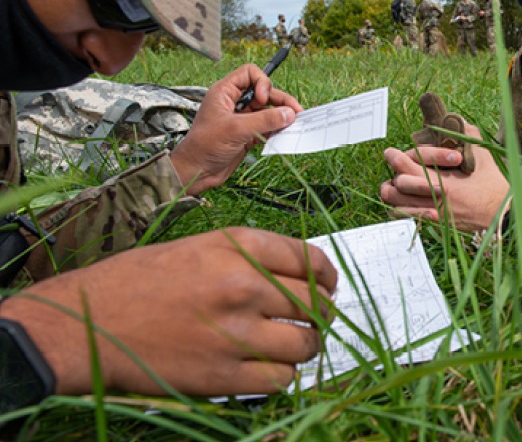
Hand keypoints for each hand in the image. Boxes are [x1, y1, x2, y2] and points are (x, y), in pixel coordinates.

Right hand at [0, 228, 336, 395]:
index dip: (328, 277)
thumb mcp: (200, 246)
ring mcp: (236, 333)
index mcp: (239, 246)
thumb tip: (301, 274)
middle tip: (313, 321)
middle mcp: (244, 286)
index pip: (313, 260)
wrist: (87, 324)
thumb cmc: (139, 281)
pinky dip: (281, 376)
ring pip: (305, 345)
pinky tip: (267, 369)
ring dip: (305, 348)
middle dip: (321, 315)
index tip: (328, 287)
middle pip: (316, 304)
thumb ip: (252, 257)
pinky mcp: (223, 375)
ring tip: (291, 347)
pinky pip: (280, 380)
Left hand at [170, 64, 302, 194]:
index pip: (250, 73)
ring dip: (281, 116)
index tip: (263, 100)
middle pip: (264, 92)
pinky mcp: (247, 134)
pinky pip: (267, 126)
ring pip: (267, 110)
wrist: (196, 172)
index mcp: (225, 92)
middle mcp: (234, 102)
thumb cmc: (205, 146)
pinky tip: (283, 135)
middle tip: (296, 112)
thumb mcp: (236, 129)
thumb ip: (265, 120)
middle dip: (280, 100)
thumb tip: (289, 114)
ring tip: (294, 125)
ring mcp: (241, 118)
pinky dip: (276, 130)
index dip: (262, 83)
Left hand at [381, 122, 509, 231]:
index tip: (389, 152)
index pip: (408, 167)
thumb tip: (456, 118)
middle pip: (398, 186)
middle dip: (392, 175)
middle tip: (391, 167)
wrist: (502, 215)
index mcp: (444, 181)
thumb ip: (468, 134)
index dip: (395, 158)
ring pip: (397, 205)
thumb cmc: (494, 185)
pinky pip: (408, 218)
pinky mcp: (436, 225)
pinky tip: (403, 202)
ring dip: (393, 194)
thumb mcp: (483, 156)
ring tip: (392, 185)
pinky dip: (401, 209)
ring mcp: (434, 214)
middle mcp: (434, 199)